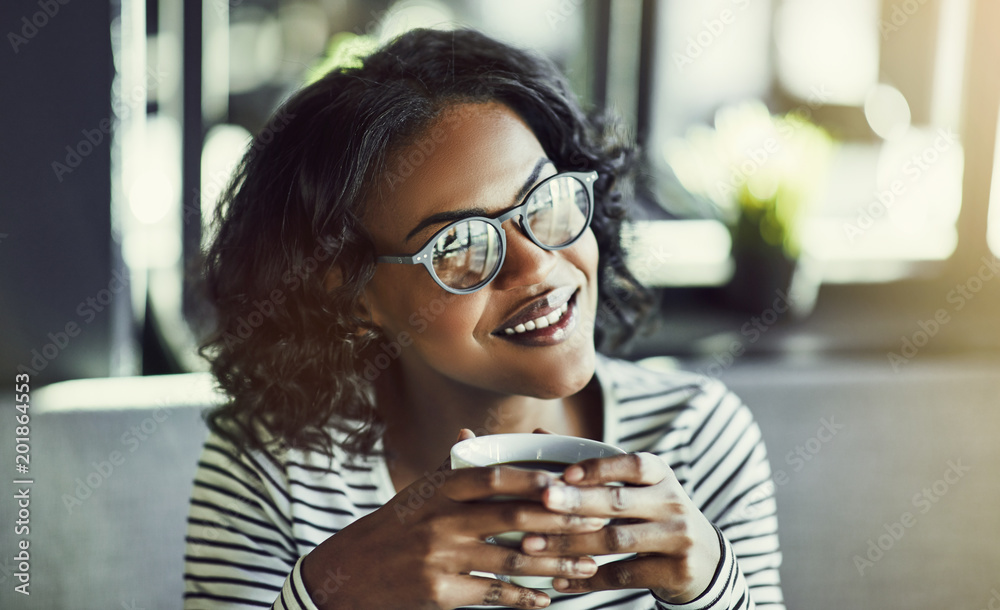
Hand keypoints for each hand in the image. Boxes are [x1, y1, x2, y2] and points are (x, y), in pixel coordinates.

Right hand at [301, 429, 608, 609]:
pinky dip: (522, 597)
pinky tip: (546, 599)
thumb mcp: (418, 493)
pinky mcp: (440, 593)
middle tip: (594, 525)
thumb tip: (470, 437)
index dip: (530, 478)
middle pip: (510, 518)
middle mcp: (441, 520)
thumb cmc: (394, 527)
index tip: (566, 483)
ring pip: (509, 559)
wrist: (349, 574)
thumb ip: (450, 467)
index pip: (491, 476)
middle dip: (557, 523)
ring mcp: (440, 558)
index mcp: (439, 489)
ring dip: (553, 565)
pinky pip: (492, 594)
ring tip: (584, 568)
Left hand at [519, 451, 721, 602]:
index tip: (564, 474)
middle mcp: (673, 502)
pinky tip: (558, 579)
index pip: (632, 465)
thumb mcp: (636, 485)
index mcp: (661, 474)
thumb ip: (592, 465)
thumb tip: (538, 432)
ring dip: (570, 544)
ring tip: (532, 546)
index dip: (599, 469)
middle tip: (541, 502)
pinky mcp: (675, 571)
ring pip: (615, 541)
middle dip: (576, 502)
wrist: (705, 559)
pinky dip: (587, 579)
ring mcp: (677, 538)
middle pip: (619, 502)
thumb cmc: (653, 513)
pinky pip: (623, 576)